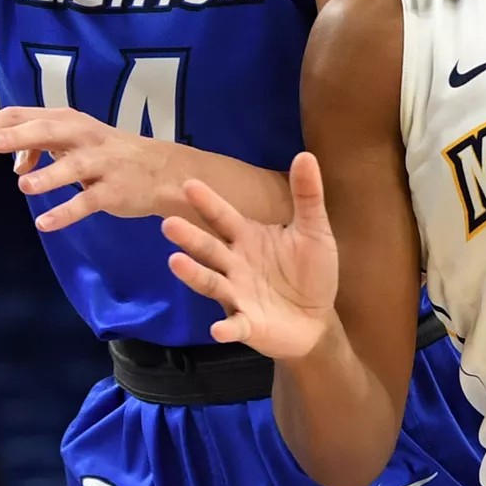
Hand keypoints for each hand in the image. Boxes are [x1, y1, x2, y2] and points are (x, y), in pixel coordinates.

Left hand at [0, 107, 175, 231]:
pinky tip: (45, 223)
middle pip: (48, 130)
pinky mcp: (115, 190)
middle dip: (18, 136)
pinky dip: (67, 211)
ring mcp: (101, 163)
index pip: (22, 116)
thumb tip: (15, 165)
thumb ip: (39, 149)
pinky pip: (89, 201)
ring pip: (73, 165)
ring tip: (23, 185)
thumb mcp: (73, 145)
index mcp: (67, 122)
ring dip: (49, 174)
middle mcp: (83, 136)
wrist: (162, 171)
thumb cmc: (109, 155)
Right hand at [161, 154, 338, 360]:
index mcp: (247, 238)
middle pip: (208, 249)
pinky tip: (219, 330)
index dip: (208, 202)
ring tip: (175, 263)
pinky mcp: (247, 325)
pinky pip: (234, 326)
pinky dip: (227, 328)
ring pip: (211, 282)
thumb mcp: (314, 231)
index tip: (189, 184)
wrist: (316, 319)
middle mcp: (234, 264)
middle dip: (189, 237)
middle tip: (168, 223)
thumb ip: (307, 197)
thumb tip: (306, 155)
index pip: (223, 217)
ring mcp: (237, 295)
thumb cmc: (309, 272)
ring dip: (194, 274)